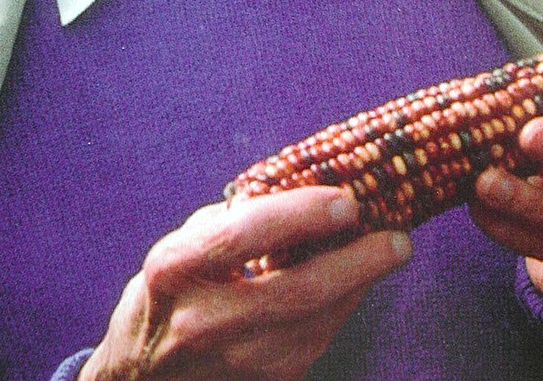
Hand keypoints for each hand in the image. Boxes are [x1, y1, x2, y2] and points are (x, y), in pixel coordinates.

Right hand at [79, 187, 411, 380]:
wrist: (144, 374)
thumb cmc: (175, 287)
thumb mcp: (188, 240)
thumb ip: (240, 216)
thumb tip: (311, 181)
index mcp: (176, 268)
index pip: (243, 236)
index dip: (299, 215)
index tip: (346, 200)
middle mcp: (202, 320)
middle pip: (296, 292)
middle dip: (357, 262)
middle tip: (398, 238)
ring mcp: (234, 361)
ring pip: (317, 322)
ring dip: (360, 284)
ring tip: (388, 249)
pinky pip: (318, 340)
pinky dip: (344, 306)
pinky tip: (357, 280)